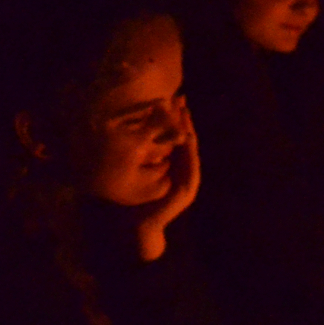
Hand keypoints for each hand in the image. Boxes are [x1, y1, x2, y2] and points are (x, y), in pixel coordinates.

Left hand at [136, 99, 200, 261]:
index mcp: (173, 164)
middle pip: (185, 138)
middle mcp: (183, 169)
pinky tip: (187, 136)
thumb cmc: (135, 201)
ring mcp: (189, 179)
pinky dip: (190, 149)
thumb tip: (132, 132)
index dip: (174, 118)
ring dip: (188, 130)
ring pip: (190, 149)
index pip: (175, 136)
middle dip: (183, 118)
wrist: (139, 226)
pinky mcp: (188, 188)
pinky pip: (191, 164)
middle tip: (180, 98)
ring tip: (184, 112)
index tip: (170, 98)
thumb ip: (141, 156)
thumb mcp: (136, 172)